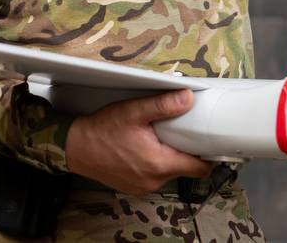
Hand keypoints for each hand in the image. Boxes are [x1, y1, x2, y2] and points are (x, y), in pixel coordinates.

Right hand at [64, 89, 214, 194]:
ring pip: (169, 173)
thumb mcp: (133, 111)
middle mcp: (154, 181)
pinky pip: (154, 177)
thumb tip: (188, 98)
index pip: (199, 168)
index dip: (209, 156)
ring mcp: (143, 187)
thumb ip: (162, 105)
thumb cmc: (101, 130)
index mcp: (158, 163)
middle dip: (186, 152)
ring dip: (169, 157)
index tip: (211, 142)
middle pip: (184, 169)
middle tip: (182, 132)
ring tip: (159, 138)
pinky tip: (145, 149)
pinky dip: (155, 164)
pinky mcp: (134, 187)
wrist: (74, 147)